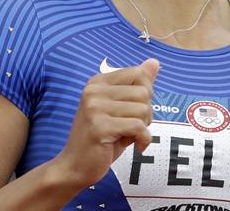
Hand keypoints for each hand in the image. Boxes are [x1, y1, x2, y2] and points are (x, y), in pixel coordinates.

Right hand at [53, 58, 159, 188]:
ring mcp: (95, 108)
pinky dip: (144, 139)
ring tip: (130, 135)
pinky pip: (138, 126)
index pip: (137, 73)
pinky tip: (137, 146)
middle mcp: (94, 91)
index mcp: (98, 82)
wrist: (75, 166)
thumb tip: (155, 62)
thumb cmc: (102, 137)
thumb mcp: (120, 108)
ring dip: (143, 127)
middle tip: (133, 127)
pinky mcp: (100, 127)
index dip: (146, 93)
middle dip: (146, 113)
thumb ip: (136, 85)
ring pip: (142, 109)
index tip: (136, 110)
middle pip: (143, 92)